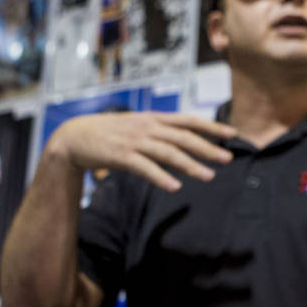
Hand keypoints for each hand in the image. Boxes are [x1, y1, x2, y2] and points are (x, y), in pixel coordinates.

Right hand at [46, 111, 236, 191]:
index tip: (232, 133)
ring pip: (168, 153)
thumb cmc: (109, 134)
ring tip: (209, 177)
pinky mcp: (121, 156)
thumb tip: (184, 140)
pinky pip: (145, 168)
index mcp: (153, 119)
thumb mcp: (137, 127)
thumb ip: (160, 132)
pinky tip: (175, 187)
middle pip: (183, 137)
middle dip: (207, 148)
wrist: (74, 137)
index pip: (188, 120)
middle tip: (228, 158)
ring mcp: (134, 141)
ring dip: (190, 165)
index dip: (211, 127)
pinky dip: (161, 177)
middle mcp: (147, 127)